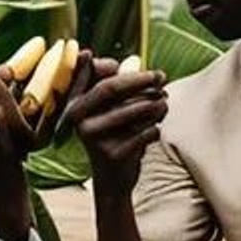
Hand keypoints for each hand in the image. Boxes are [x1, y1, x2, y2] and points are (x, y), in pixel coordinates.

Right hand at [66, 57, 167, 193]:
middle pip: (112, 88)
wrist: (112, 180)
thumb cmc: (115, 135)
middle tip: (162, 76)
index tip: (135, 62)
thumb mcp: (110, 110)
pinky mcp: (112, 154)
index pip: (90, 74)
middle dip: (141, 79)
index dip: (110, 64)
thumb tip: (133, 61)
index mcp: (76, 103)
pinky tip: (154, 131)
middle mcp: (79, 119)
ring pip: (134, 109)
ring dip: (156, 104)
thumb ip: (118, 84)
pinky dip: (155, 128)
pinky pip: (144, 132)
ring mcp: (93, 137)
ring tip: (164, 104)